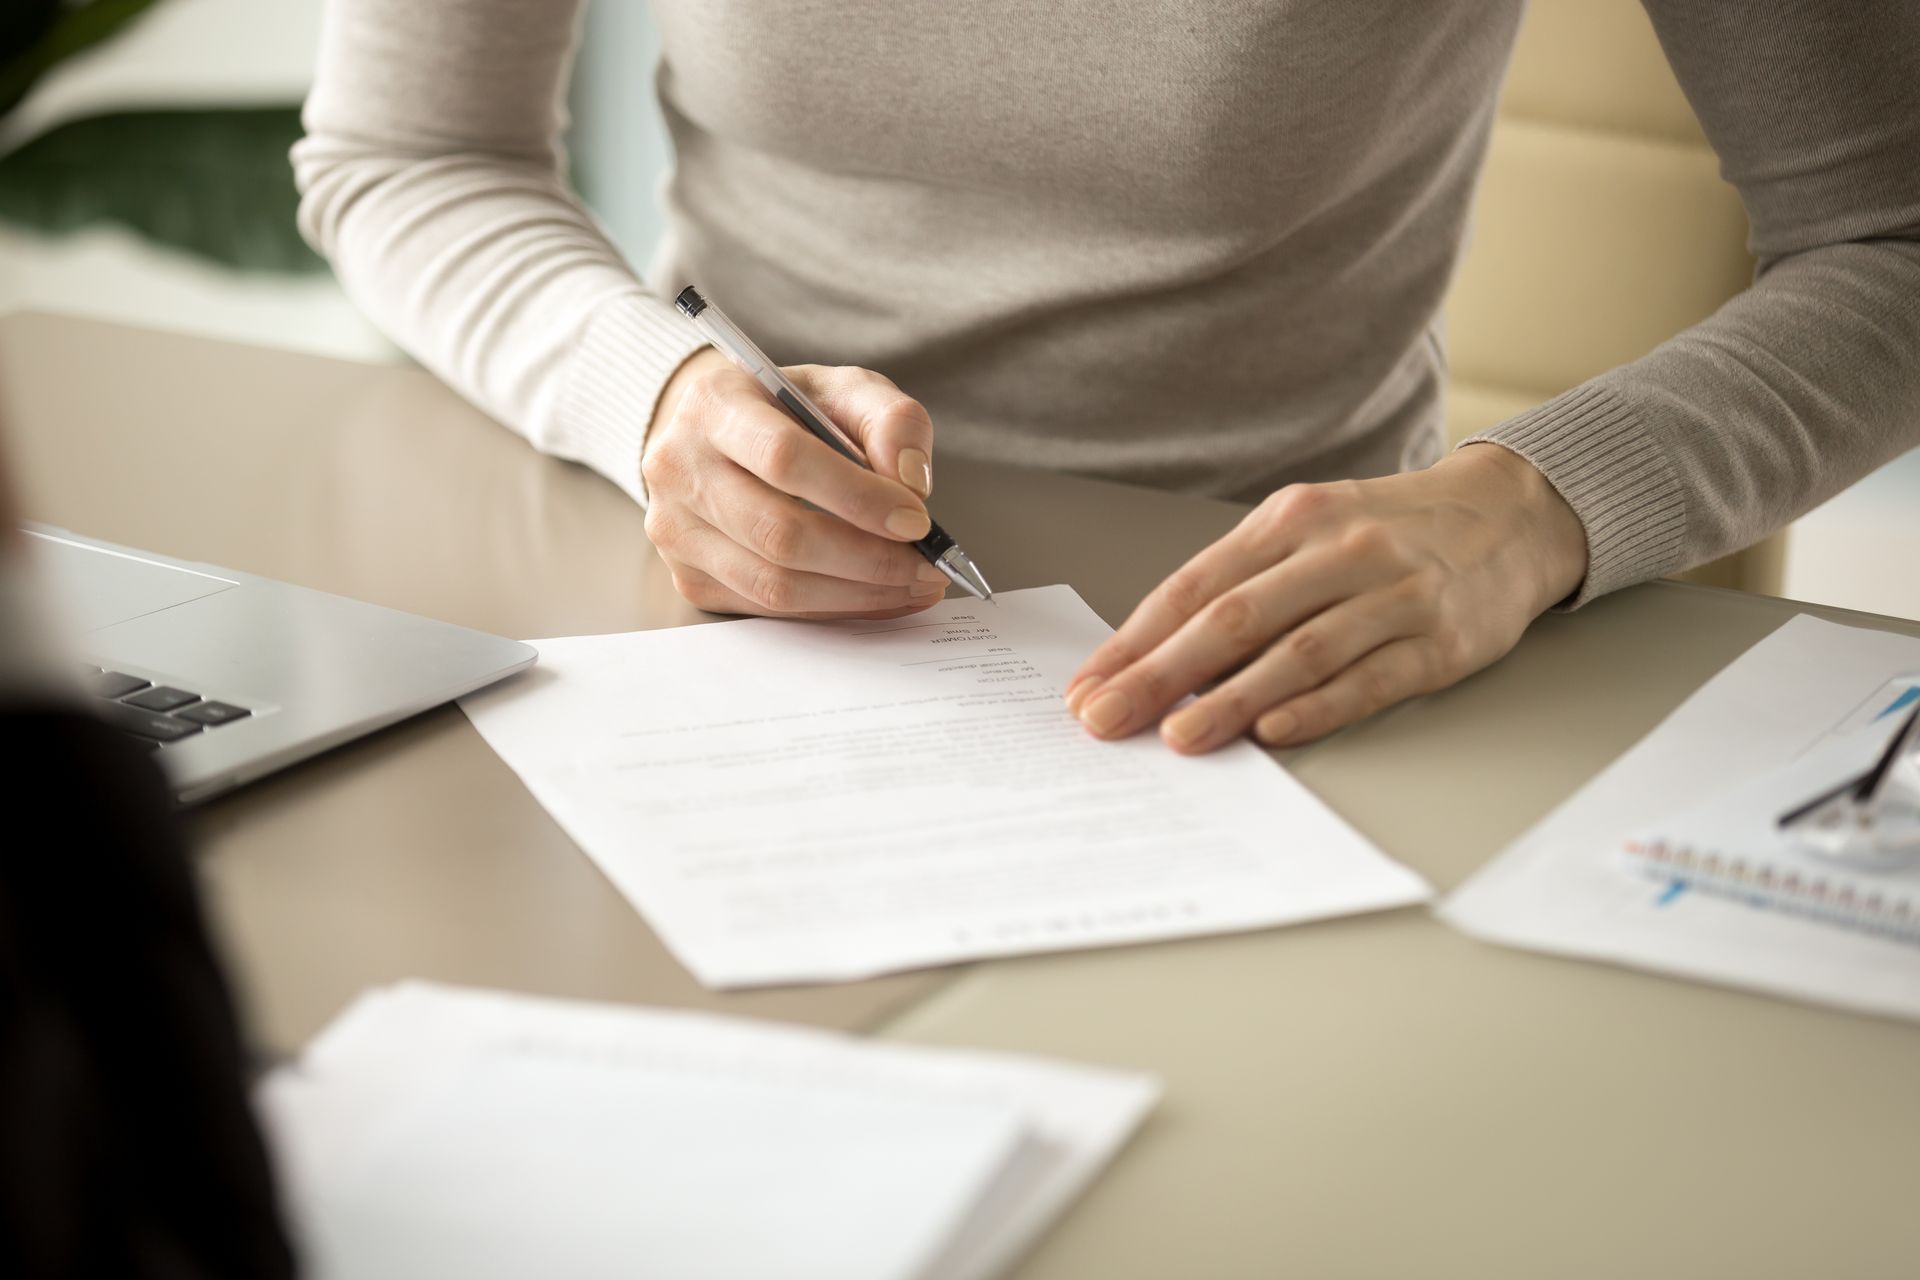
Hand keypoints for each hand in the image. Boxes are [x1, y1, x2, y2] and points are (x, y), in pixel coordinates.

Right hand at [641, 349, 949, 618]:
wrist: (723, 436)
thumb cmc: (789, 411)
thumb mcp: (844, 389)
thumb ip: (890, 419)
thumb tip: (911, 483)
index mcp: (714, 404)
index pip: (784, 459)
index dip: (857, 497)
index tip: (917, 520)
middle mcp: (679, 468)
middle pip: (778, 533)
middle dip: (868, 558)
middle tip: (928, 565)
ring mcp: (676, 530)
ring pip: (774, 584)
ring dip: (857, 594)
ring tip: (914, 584)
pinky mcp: (689, 576)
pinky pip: (768, 609)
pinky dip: (834, 609)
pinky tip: (878, 595)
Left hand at [1064, 444, 1587, 751]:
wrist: (1509, 514)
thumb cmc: (1387, 532)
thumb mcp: (1308, 530)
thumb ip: (1241, 584)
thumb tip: (1154, 658)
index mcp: (1290, 519)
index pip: (1194, 586)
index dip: (1134, 640)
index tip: (1087, 685)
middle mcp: (1338, 550)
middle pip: (1233, 618)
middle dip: (1160, 674)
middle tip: (1108, 718)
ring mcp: (1393, 595)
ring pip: (1297, 652)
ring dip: (1231, 700)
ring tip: (1179, 737)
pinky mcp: (1440, 641)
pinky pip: (1369, 679)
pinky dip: (1317, 707)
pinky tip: (1273, 731)